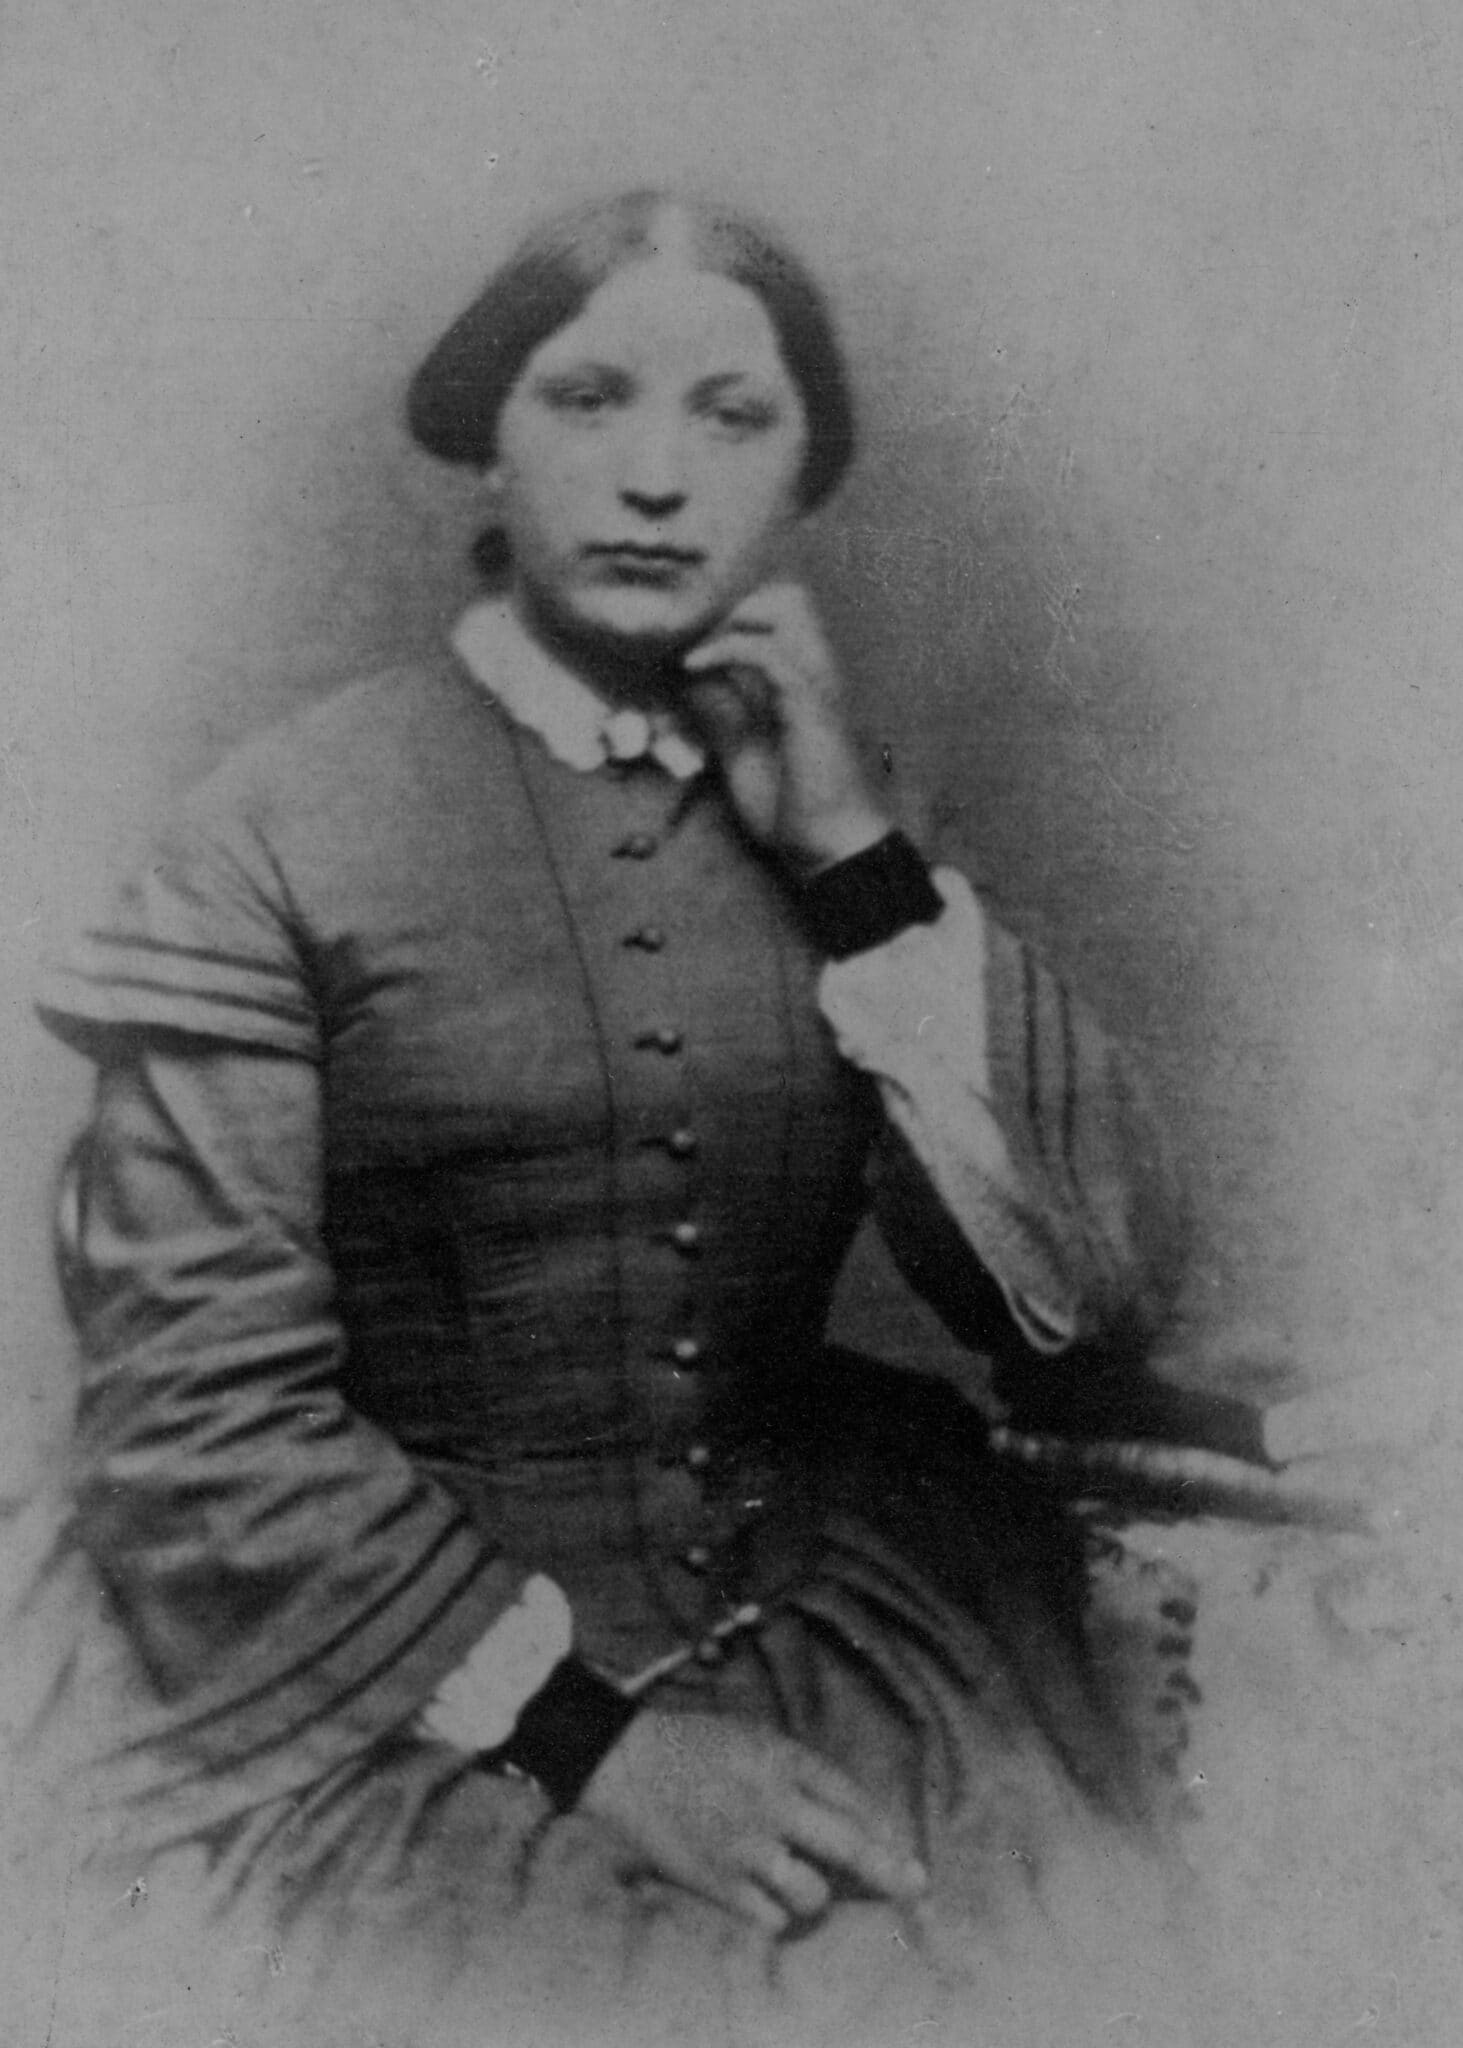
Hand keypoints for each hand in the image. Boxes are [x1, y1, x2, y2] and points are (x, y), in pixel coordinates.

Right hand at [579, 1708, 926, 1933]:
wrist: (627, 1762)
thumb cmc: (696, 1746)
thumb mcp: (755, 1738)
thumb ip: (801, 1772)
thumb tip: (853, 1816)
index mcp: (782, 1759)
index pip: (852, 1798)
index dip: (884, 1827)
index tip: (905, 1849)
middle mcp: (772, 1804)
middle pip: (851, 1846)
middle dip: (890, 1871)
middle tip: (915, 1886)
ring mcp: (745, 1848)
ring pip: (813, 1895)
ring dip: (816, 1895)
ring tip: (804, 1885)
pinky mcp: (717, 1884)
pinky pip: (770, 1918)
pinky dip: (775, 1915)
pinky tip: (768, 1899)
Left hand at [682, 584, 892, 875]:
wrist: (829, 850)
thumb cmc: (792, 809)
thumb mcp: (740, 752)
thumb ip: (719, 713)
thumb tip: (686, 680)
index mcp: (801, 680)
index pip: (775, 613)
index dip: (728, 610)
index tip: (680, 631)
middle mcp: (814, 671)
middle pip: (787, 594)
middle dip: (732, 601)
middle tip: (686, 630)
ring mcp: (816, 682)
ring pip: (782, 606)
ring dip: (729, 616)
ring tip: (690, 642)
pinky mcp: (809, 703)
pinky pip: (767, 652)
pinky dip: (724, 649)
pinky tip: (693, 667)